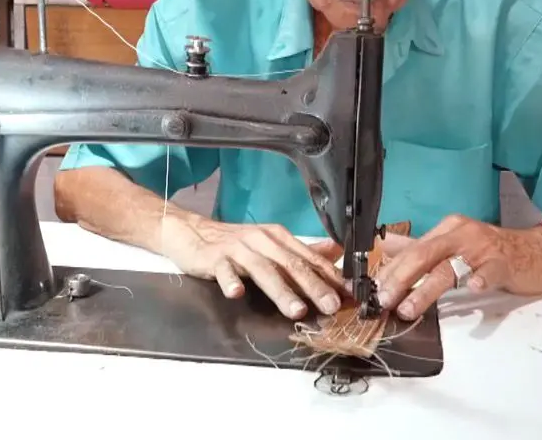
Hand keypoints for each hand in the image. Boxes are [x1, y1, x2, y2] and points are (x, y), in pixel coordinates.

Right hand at [163, 216, 346, 319]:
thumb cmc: (234, 243)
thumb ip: (300, 253)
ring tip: (297, 310)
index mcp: (279, 238)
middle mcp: (262, 241)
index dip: (331, 276)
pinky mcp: (215, 258)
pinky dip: (231, 281)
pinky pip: (225, 270)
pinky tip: (236, 293)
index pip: (310, 258)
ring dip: (281, 290)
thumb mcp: (270, 245)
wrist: (191, 232)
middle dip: (314, 286)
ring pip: (263, 270)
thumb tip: (336, 254)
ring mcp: (238, 249)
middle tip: (332, 306)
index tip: (350, 295)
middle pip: (291, 264)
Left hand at [372, 215, 541, 320]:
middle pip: (424, 255)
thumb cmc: (493, 252)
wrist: (539, 250)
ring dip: (426, 289)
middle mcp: (461, 234)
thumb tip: (385, 247)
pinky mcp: (504, 262)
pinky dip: (480, 278)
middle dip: (399, 279)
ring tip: (409, 309)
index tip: (372, 291)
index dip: (390, 270)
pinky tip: (473, 287)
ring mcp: (483, 248)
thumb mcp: (456, 245)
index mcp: (447, 230)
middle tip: (383, 300)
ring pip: (449, 267)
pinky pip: (489, 271)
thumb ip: (423, 249)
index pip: (411, 250)